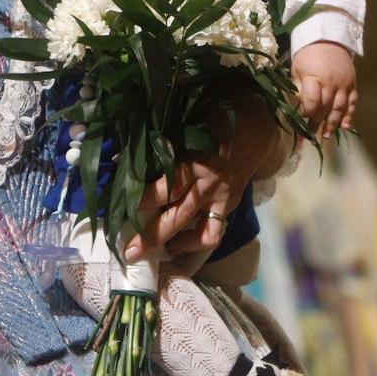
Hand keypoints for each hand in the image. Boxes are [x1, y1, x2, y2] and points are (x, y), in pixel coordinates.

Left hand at [126, 98, 291, 262]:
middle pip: (177, 215)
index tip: (120, 207)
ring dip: (173, 244)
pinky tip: (176, 244)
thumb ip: (161, 146)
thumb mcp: (188, 126)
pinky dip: (195, 242)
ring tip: (152, 254)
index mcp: (198, 162)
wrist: (256, 129)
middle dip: (151, 236)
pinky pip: (213, 232)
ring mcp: (222, 199)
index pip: (168, 186)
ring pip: (197, 231)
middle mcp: (209, 185)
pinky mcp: (230, 207)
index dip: (144, 199)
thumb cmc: (215, 121)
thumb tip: (122, 156)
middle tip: (128, 251)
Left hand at [293, 41, 357, 132]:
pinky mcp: (352, 84)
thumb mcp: (297, 69)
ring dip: (333, 123)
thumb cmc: (308, 55)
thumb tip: (300, 107)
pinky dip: (350, 115)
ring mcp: (344, 84)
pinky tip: (346, 126)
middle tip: (310, 134)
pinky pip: (353, 103)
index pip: (312, 101)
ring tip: (326, 135)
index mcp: (315, 77)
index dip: (307, 112)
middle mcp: (331, 82)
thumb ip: (299, 88)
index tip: (302, 118)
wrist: (328, 39)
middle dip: (317, 123)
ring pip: (340, 108)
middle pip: (325, 107)